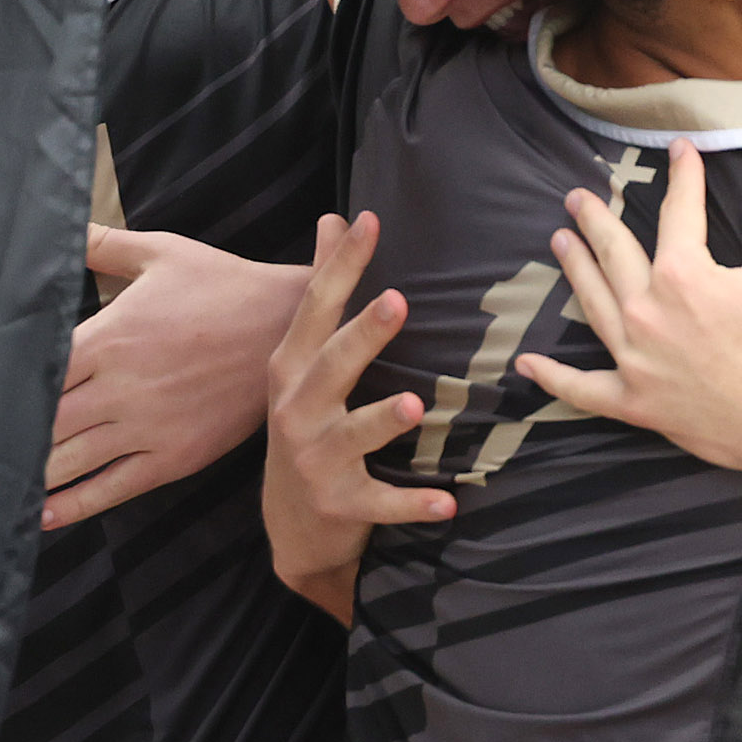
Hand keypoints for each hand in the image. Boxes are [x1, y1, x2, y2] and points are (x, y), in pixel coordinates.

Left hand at [44, 226, 310, 528]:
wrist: (291, 327)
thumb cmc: (223, 285)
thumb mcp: (162, 253)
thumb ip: (105, 244)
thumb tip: (62, 224)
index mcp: (110, 336)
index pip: (37, 371)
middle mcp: (121, 386)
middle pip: (42, 423)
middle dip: (4, 438)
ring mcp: (147, 426)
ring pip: (69, 461)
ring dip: (29, 476)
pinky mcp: (174, 456)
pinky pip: (112, 488)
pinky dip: (73, 505)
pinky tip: (43, 515)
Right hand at [263, 215, 453, 620]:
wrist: (292, 523)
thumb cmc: (307, 423)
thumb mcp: (303, 360)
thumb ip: (322, 292)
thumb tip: (332, 218)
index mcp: (292, 367)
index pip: (318, 306)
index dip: (343, 264)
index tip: (371, 221)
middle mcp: (296, 409)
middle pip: (332, 365)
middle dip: (364, 334)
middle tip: (400, 300)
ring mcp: (315, 460)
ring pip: (352, 435)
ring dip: (382, 421)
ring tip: (414, 405)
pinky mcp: (340, 504)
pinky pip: (380, 503)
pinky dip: (413, 504)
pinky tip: (449, 503)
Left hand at [517, 136, 741, 476]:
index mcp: (682, 274)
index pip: (677, 210)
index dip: (682, 175)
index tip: (680, 152)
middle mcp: (646, 312)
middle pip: (613, 252)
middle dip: (595, 219)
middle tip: (578, 198)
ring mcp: (634, 360)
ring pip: (592, 303)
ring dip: (574, 269)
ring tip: (559, 241)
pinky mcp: (633, 402)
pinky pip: (583, 389)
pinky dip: (554, 378)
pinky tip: (527, 363)